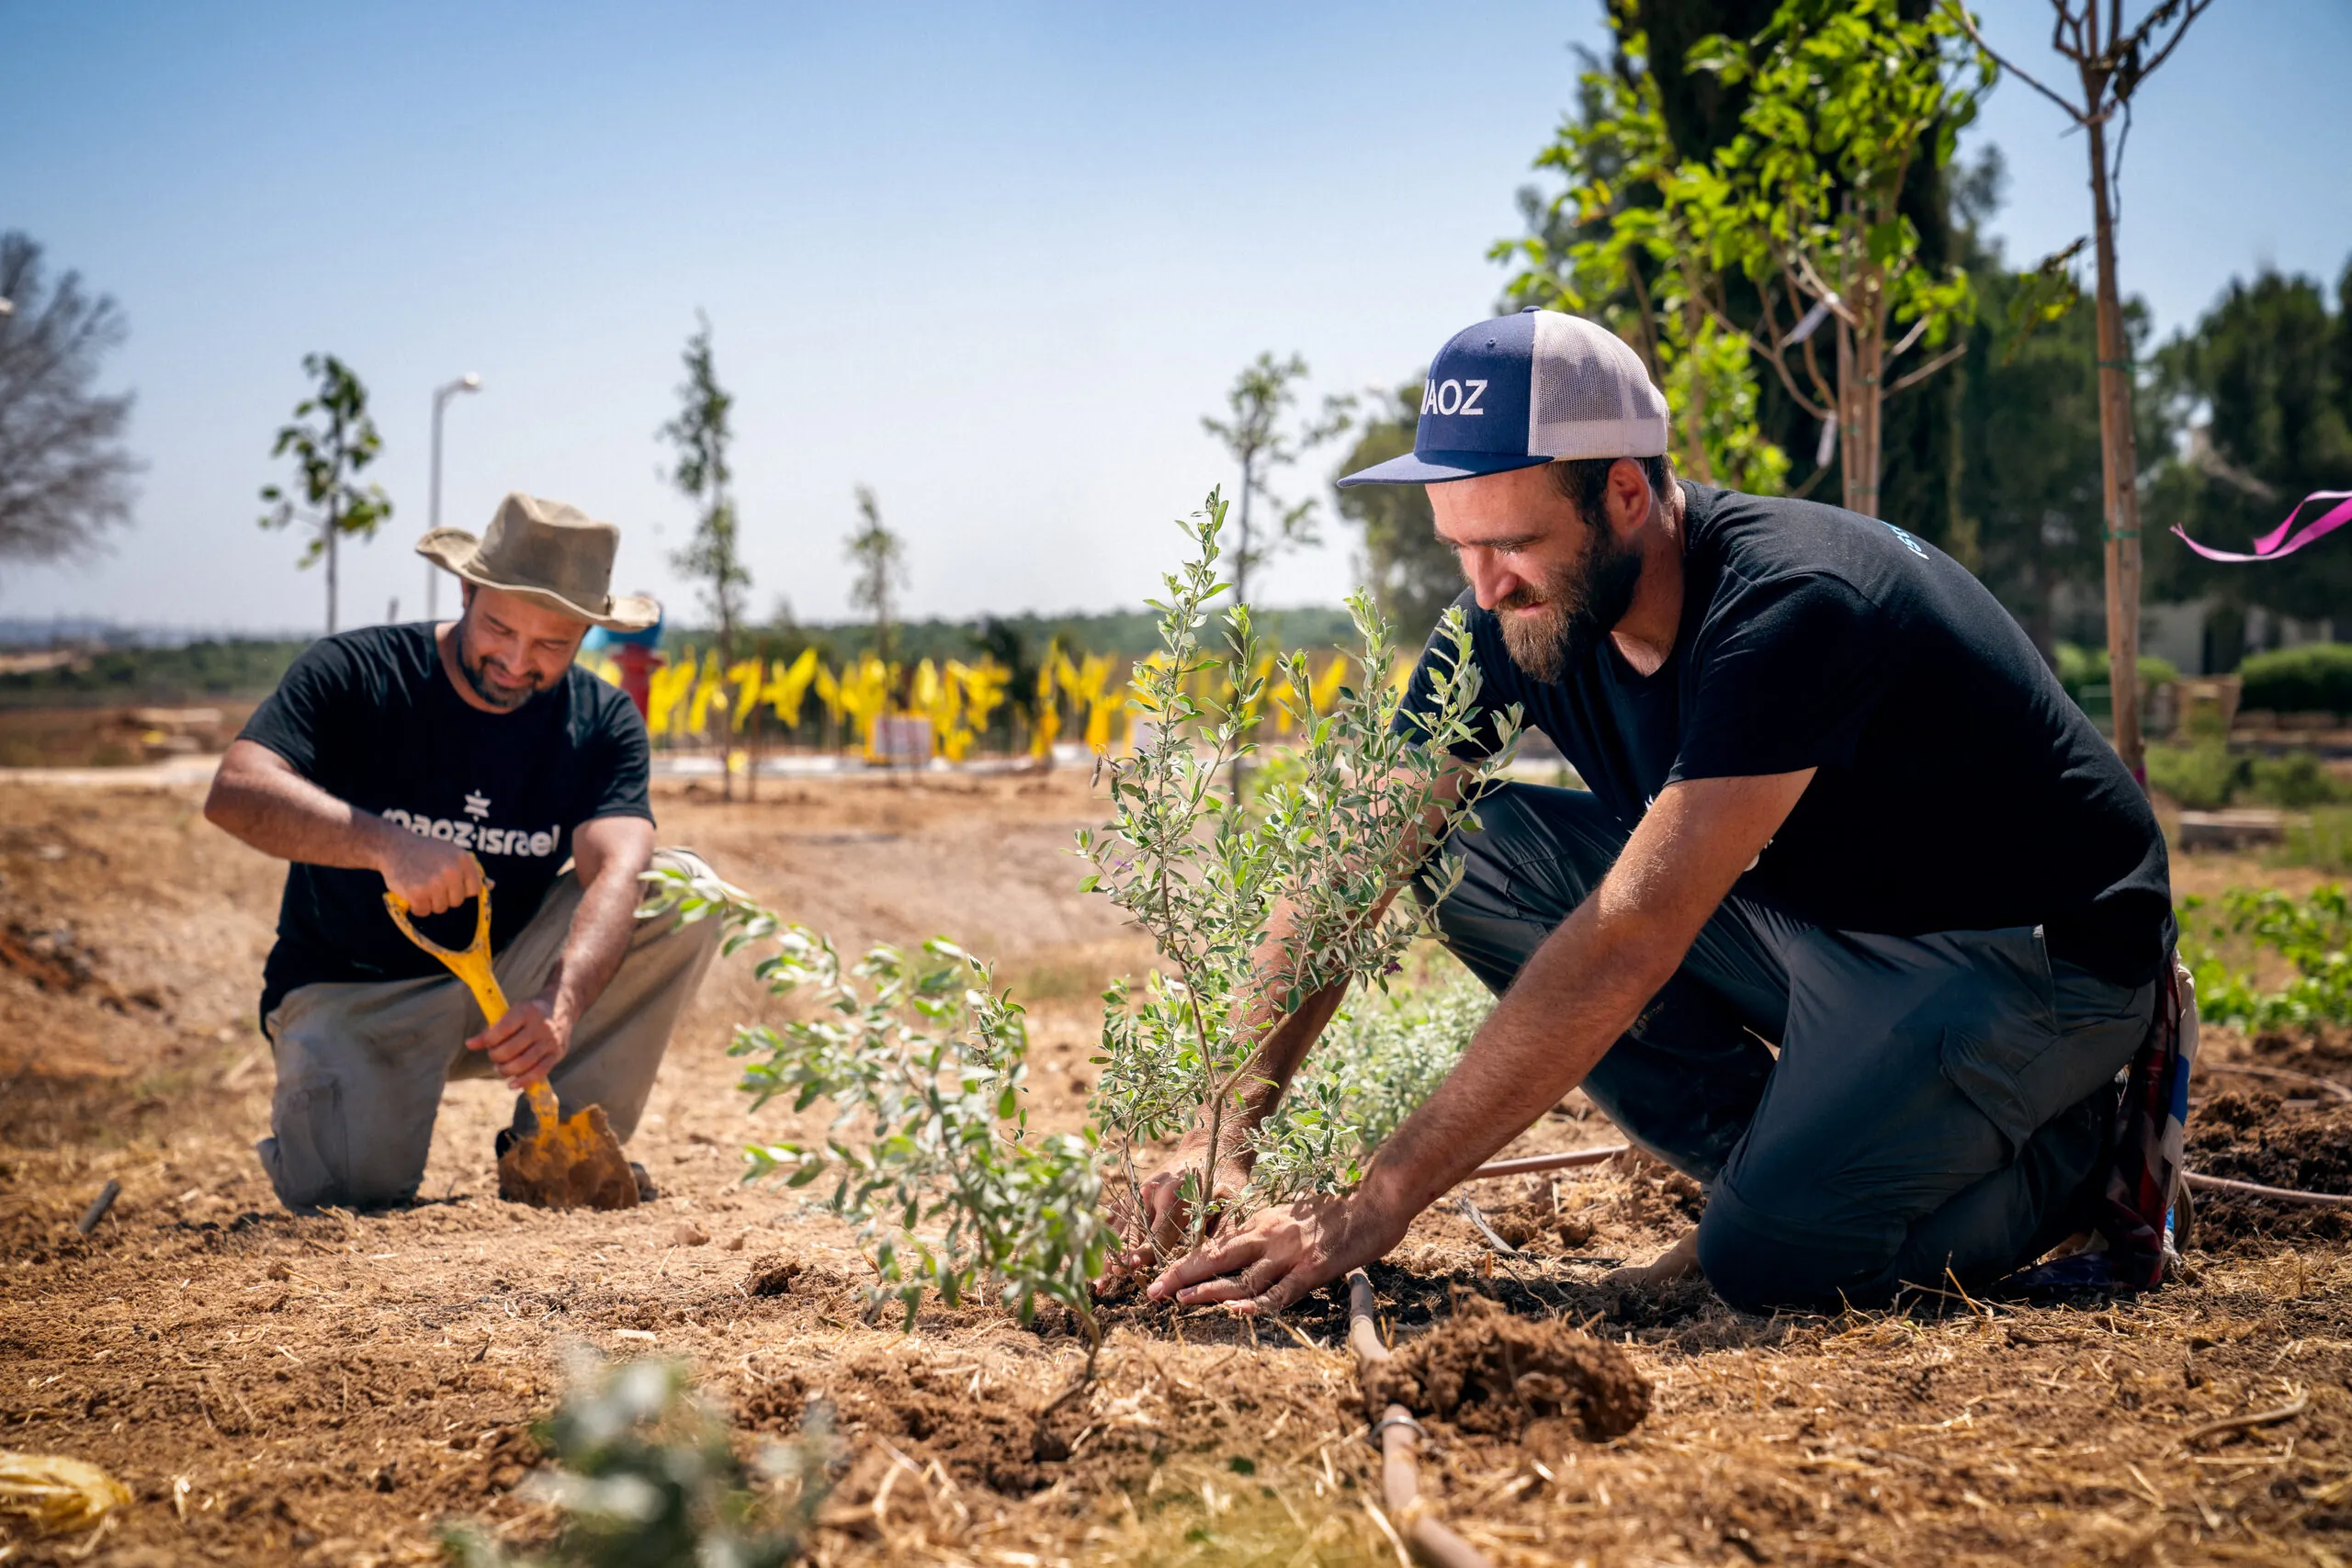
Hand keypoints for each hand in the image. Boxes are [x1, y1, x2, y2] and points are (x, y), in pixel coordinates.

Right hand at [378, 830, 481, 916]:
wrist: (394, 846)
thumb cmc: (426, 851)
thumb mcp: (452, 853)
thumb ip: (470, 870)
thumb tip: (491, 886)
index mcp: (464, 860)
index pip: (474, 890)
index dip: (460, 889)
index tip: (448, 881)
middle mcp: (452, 872)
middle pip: (457, 902)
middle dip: (444, 896)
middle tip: (430, 881)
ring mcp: (435, 883)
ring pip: (440, 908)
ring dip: (429, 901)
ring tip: (420, 883)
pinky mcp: (417, 894)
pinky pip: (423, 912)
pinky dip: (416, 906)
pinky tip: (411, 891)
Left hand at [467, 990, 569, 1089]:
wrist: (563, 1007)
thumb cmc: (531, 1011)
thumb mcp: (513, 1011)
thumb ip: (493, 1028)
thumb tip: (470, 1044)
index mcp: (526, 1011)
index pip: (502, 1030)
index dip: (487, 1040)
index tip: (482, 1044)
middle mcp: (540, 1026)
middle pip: (511, 1050)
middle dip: (496, 1057)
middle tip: (494, 1057)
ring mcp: (550, 1041)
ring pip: (524, 1063)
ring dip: (507, 1070)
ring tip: (501, 1068)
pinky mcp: (557, 1053)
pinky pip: (540, 1072)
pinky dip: (524, 1081)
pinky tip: (512, 1084)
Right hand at [1103, 1133, 1253, 1283]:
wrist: (1206, 1147)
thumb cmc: (1222, 1178)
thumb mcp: (1226, 1200)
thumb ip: (1214, 1227)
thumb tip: (1207, 1261)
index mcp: (1175, 1196)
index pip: (1158, 1232)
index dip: (1146, 1251)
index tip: (1134, 1267)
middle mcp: (1151, 1193)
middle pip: (1132, 1231)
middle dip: (1120, 1256)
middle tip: (1107, 1279)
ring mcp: (1139, 1192)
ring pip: (1119, 1226)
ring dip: (1107, 1252)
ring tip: (1096, 1278)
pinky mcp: (1133, 1193)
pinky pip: (1115, 1216)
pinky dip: (1103, 1236)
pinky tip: (1091, 1253)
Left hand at [1145, 1183, 1412, 1316]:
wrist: (1375, 1202)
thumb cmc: (1335, 1211)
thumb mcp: (1291, 1214)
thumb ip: (1265, 1232)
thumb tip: (1240, 1249)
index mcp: (1262, 1223)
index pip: (1215, 1246)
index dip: (1184, 1263)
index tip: (1159, 1277)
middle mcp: (1269, 1236)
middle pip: (1217, 1258)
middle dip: (1182, 1275)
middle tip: (1152, 1292)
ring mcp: (1290, 1253)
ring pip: (1242, 1277)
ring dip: (1210, 1290)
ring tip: (1181, 1299)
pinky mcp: (1312, 1269)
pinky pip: (1280, 1291)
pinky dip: (1256, 1303)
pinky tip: (1236, 1310)